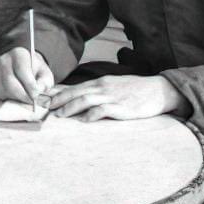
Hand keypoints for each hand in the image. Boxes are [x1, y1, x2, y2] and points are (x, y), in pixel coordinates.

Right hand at [0, 47, 53, 103]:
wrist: (25, 68)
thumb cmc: (36, 71)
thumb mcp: (45, 74)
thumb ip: (44, 83)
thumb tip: (38, 92)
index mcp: (18, 54)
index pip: (21, 69)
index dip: (29, 84)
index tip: (36, 95)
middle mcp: (4, 60)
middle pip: (10, 81)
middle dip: (23, 95)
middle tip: (32, 102)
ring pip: (4, 89)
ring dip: (17, 98)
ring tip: (27, 100)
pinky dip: (10, 98)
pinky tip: (18, 97)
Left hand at [48, 73, 183, 121]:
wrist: (158, 90)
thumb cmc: (136, 91)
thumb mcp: (114, 87)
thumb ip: (99, 92)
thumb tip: (82, 98)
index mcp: (101, 83)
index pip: (75, 87)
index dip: (59, 92)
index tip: (45, 98)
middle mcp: (103, 87)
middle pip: (76, 92)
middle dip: (59, 99)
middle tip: (46, 107)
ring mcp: (112, 96)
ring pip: (85, 99)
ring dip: (70, 107)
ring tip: (59, 115)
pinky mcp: (121, 107)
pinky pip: (103, 110)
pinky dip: (92, 115)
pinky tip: (84, 121)